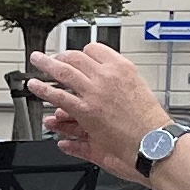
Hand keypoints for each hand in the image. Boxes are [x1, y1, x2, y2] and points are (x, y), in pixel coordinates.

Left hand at [18, 43, 167, 179]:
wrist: (154, 140)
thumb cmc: (150, 122)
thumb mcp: (138, 90)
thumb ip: (119, 83)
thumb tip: (106, 81)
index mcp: (122, 68)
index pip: (95, 49)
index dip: (82, 52)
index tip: (77, 56)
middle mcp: (107, 76)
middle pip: (76, 57)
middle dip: (61, 56)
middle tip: (52, 58)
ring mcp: (94, 92)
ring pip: (63, 71)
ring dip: (46, 64)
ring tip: (37, 61)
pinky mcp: (85, 110)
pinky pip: (58, 95)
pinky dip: (43, 89)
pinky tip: (34, 85)